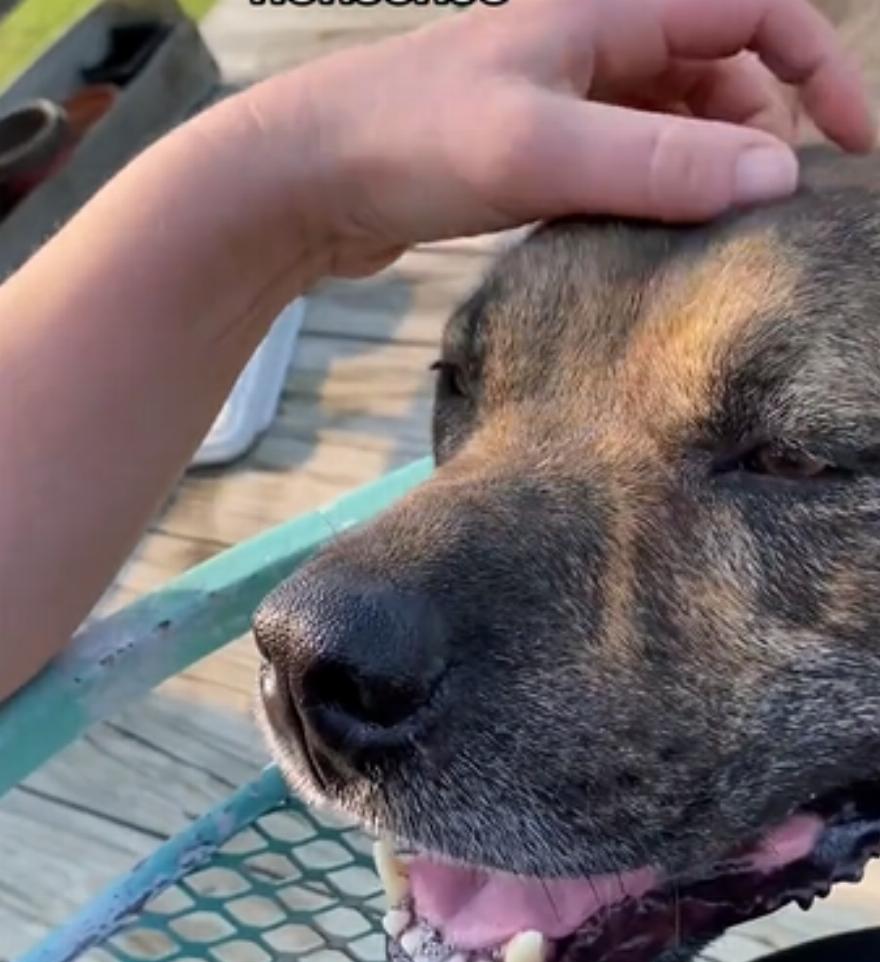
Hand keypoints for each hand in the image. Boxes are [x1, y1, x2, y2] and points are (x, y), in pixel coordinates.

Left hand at [234, 0, 872, 276]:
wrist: (305, 178)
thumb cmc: (408, 141)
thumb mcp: (542, 148)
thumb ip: (658, 159)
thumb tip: (777, 176)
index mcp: (610, 4)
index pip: (755, 10)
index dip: (820, 67)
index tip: (849, 150)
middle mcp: (596, 37)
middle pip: (723, 68)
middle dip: (763, 131)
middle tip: (772, 216)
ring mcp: (565, 94)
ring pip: (673, 121)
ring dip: (705, 168)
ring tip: (711, 237)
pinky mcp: (537, 147)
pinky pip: (624, 159)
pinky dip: (653, 191)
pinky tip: (649, 238)